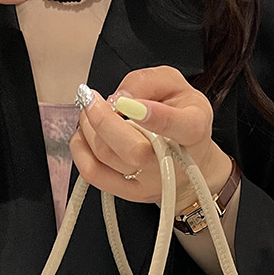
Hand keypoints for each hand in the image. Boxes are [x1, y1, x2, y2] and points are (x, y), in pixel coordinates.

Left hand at [70, 66, 232, 210]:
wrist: (192, 163)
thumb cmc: (183, 119)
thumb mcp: (177, 86)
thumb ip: (150, 81)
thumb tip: (120, 96)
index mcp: (193, 130)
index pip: (177, 126)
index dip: (153, 116)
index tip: (129, 103)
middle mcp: (172, 162)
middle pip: (131, 148)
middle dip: (102, 119)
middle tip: (91, 98)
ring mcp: (149, 181)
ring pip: (107, 156)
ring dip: (88, 128)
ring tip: (90, 112)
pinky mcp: (130, 193)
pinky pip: (94, 174)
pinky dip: (80, 150)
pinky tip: (85, 135)